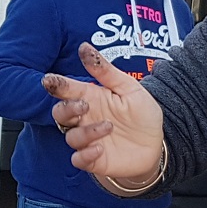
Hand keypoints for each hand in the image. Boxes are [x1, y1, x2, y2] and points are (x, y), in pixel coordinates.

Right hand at [43, 42, 165, 182]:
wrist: (157, 144)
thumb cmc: (142, 115)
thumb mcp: (129, 88)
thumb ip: (106, 71)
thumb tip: (84, 48)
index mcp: (91, 98)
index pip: (67, 90)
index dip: (57, 85)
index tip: (50, 80)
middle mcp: (85, 119)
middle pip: (60, 113)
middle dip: (67, 109)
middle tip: (84, 105)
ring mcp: (89, 140)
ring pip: (71, 137)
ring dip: (86, 132)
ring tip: (109, 126)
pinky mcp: (94, 159)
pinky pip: (78, 159)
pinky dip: (85, 155)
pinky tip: (100, 149)